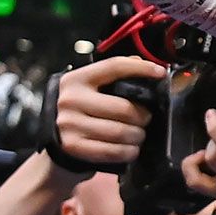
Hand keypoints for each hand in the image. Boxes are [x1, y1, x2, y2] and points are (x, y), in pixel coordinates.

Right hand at [51, 55, 168, 171]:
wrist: (55, 137)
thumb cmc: (81, 109)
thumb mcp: (89, 87)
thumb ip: (113, 74)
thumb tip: (142, 64)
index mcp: (77, 79)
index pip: (114, 67)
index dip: (141, 69)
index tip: (160, 72)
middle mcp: (70, 100)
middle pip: (124, 108)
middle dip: (143, 116)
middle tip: (145, 119)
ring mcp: (69, 124)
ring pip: (121, 132)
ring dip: (137, 136)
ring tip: (138, 134)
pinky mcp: (73, 147)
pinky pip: (112, 151)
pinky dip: (128, 151)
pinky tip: (130, 148)